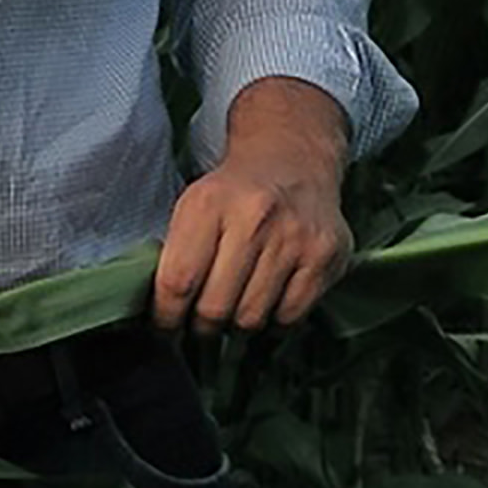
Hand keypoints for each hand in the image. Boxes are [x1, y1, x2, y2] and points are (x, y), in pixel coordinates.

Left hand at [154, 76, 351, 334]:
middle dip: (202, 327)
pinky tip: (267, 305)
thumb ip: (176, 255)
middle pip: (215, 307)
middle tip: (200, 326)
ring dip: (237, 327)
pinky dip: (274, 323)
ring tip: (233, 313)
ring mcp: (294, 237)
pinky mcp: (325, 255)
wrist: (292, 159)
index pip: (178, 281)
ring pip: (252, 318)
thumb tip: (162, 315)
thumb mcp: (194, 206)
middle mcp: (254, 218)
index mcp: (208, 204)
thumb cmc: (233, 193)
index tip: (164, 328)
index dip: (166, 317)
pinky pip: (290, 317)